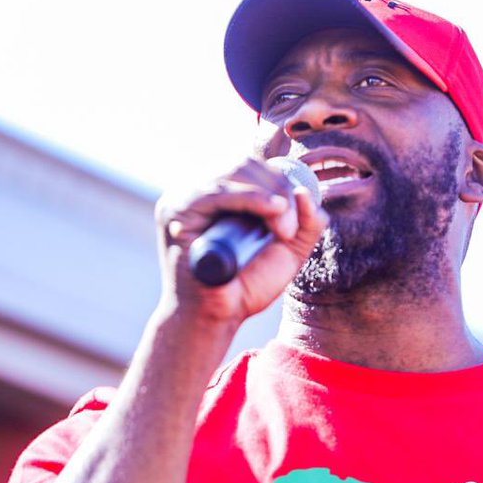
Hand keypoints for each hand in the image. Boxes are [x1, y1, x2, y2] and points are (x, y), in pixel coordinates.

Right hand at [154, 157, 327, 323]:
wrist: (218, 318)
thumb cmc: (247, 286)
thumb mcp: (288, 251)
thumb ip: (306, 223)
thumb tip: (305, 192)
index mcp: (223, 193)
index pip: (254, 167)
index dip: (283, 182)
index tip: (299, 218)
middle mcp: (201, 189)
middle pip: (246, 164)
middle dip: (279, 189)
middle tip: (291, 229)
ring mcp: (184, 196)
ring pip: (234, 171)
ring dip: (270, 195)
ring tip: (284, 230)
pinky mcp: (176, 211)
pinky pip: (215, 192)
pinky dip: (250, 197)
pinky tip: (274, 209)